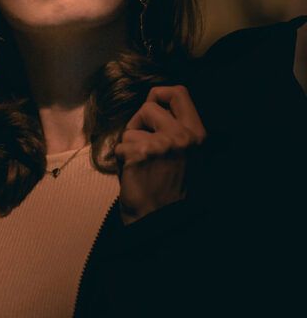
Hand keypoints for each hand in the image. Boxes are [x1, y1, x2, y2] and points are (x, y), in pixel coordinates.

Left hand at [115, 85, 205, 225]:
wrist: (162, 225)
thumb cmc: (172, 192)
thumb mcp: (189, 158)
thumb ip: (178, 132)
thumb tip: (156, 104)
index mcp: (197, 135)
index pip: (179, 92)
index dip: (160, 94)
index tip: (152, 106)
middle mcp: (182, 137)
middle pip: (149, 106)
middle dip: (139, 120)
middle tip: (141, 141)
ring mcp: (161, 145)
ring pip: (131, 130)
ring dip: (129, 146)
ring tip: (141, 167)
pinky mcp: (139, 155)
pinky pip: (120, 147)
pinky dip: (121, 162)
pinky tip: (134, 177)